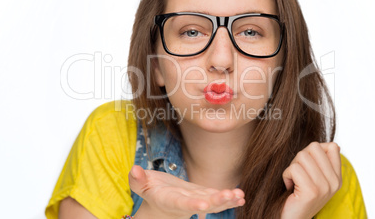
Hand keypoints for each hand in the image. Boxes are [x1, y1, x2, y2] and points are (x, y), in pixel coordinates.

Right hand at [129, 165, 244, 218]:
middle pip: (201, 203)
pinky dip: (228, 198)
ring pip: (212, 202)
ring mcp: (195, 200)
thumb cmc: (148, 190)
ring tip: (240, 196)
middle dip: (216, 201)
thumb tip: (134, 170)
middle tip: (229, 196)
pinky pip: (216, 199)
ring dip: (226, 199)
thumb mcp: (140, 185)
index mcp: (168, 200)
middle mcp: (184, 203)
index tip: (203, 205)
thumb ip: (138, 180)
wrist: (158, 204)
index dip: (191, 204)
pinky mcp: (201, 196)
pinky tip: (241, 197)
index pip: (180, 203)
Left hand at [281, 142, 341, 218]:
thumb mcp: (315, 178)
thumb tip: (332, 144)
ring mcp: (324, 187)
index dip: (313, 152)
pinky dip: (286, 175)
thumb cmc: (299, 196)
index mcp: (337, 177)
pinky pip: (294, 168)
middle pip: (314, 147)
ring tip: (294, 181)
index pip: (332, 146)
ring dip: (292, 167)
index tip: (308, 167)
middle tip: (298, 174)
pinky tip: (290, 187)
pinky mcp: (311, 191)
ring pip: (302, 156)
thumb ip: (322, 161)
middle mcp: (334, 182)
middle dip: (300, 158)